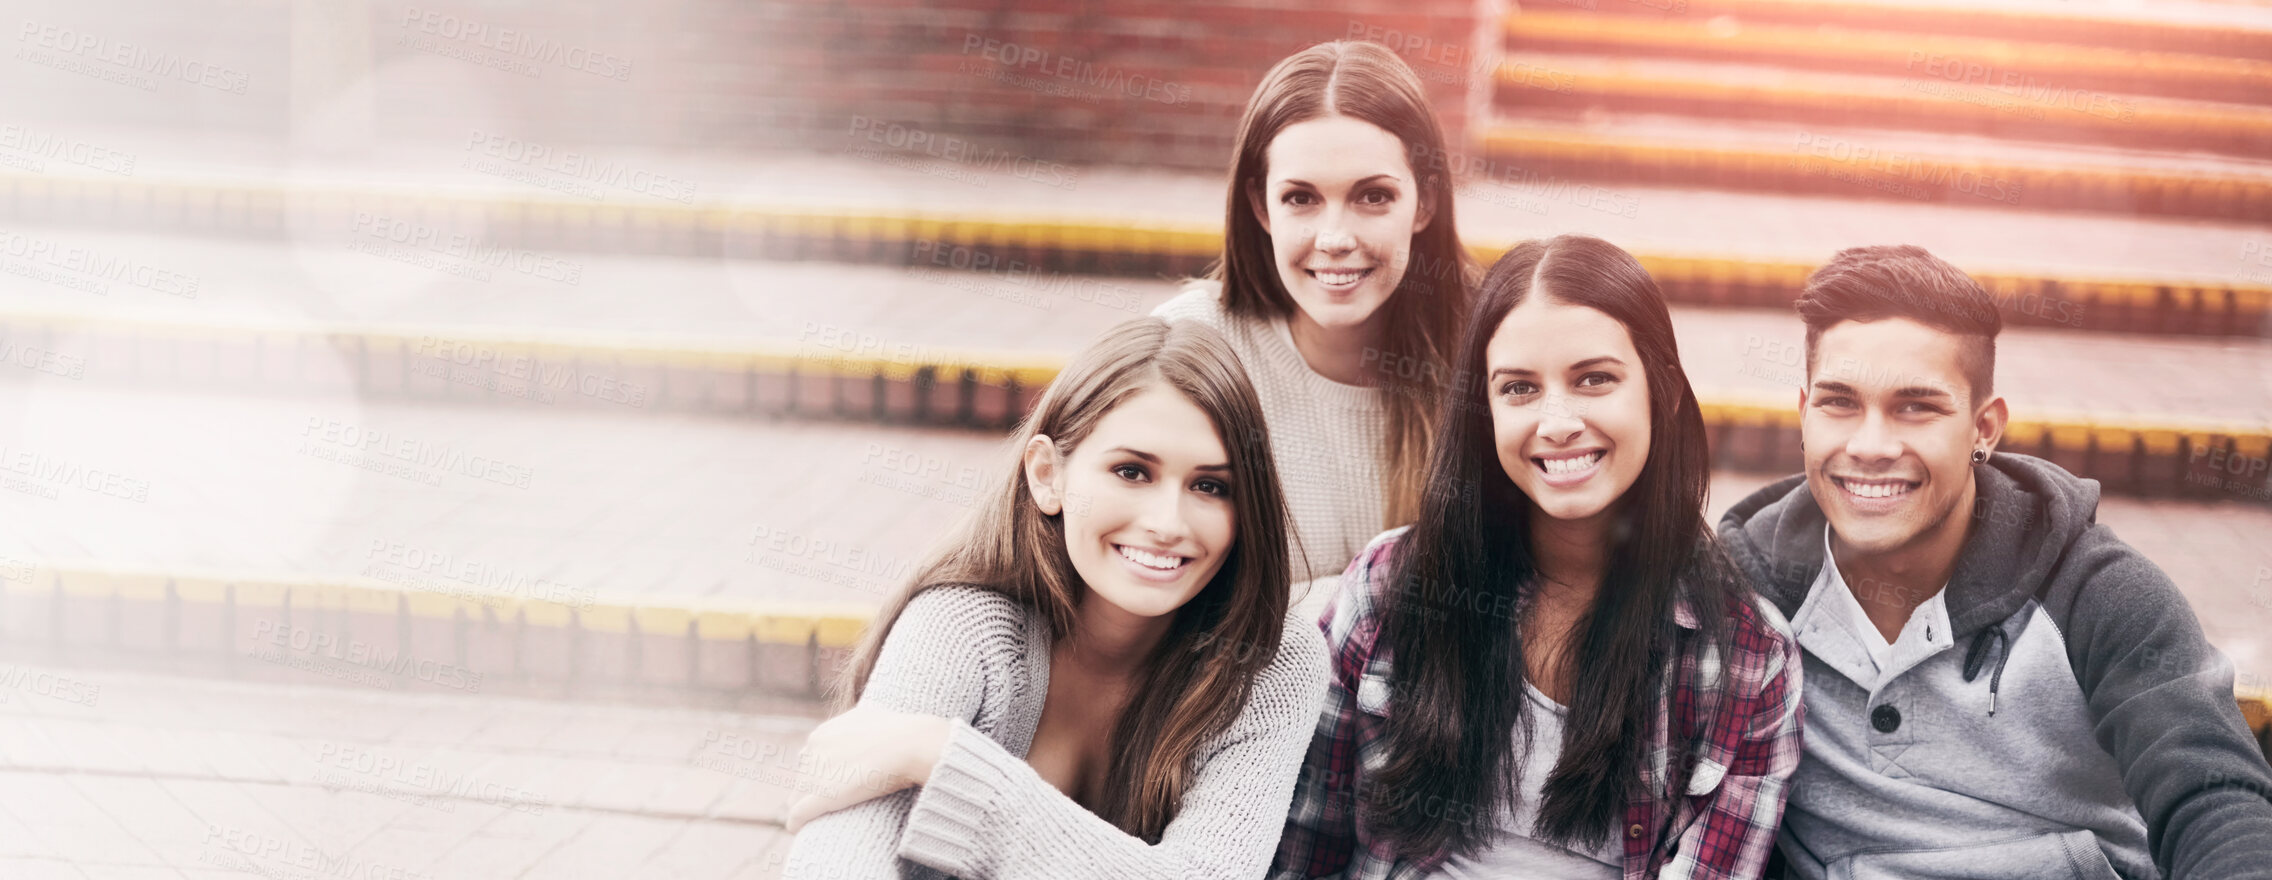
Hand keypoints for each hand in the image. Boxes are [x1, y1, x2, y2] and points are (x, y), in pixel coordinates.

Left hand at [782, 704, 951, 832]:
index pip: (810, 759)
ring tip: (808, 819)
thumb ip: (854, 724)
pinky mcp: (821, 796)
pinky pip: (798, 814)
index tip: (830, 783)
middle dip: (810, 788)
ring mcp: (815, 774)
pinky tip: (796, 829)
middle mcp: (812, 752)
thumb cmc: (896, 731)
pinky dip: (795, 823)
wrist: (907, 744)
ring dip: (802, 807)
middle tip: (824, 802)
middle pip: (803, 777)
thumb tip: (859, 724)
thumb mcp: (867, 717)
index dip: (819, 773)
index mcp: (821, 735)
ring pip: (797, 796)